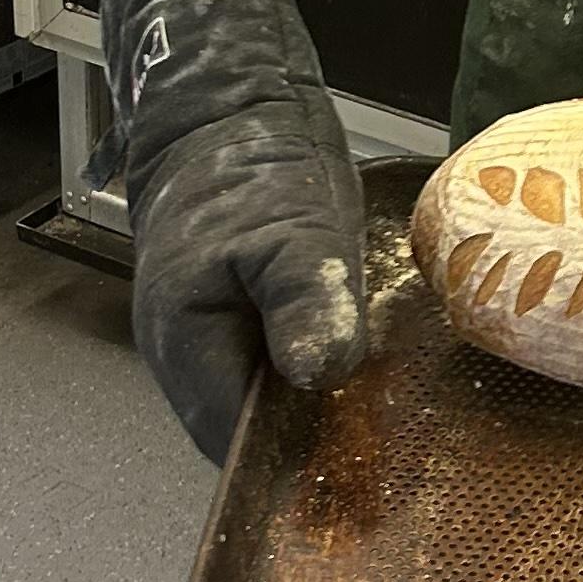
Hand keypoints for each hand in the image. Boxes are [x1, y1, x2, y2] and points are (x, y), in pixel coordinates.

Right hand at [98, 0, 370, 461]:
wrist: (226, 105)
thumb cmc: (249, 164)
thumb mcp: (292, 229)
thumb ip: (305, 302)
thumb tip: (320, 375)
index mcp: (186, 348)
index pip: (238, 446)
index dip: (298, 468)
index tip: (368, 477)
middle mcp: (188, 361)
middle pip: (250, 439)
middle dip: (314, 452)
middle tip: (396, 460)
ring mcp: (210, 343)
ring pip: (265, 409)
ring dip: (319, 419)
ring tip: (393, 428)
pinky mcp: (240, 322)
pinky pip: (277, 376)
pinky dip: (318, 384)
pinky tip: (372, 382)